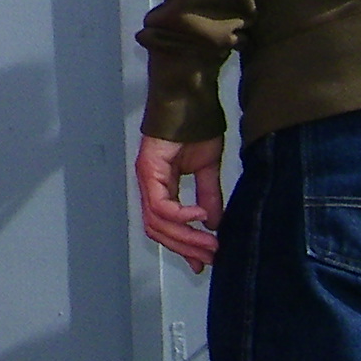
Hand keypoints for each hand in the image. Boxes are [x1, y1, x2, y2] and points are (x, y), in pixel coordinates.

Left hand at [134, 133, 224, 270]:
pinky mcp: (148, 170)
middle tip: (210, 258)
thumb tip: (214, 225)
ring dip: (186, 237)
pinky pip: (161, 204)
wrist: (191, 98)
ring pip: (158, 223)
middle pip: (159, 231)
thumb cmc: (196, 126)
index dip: (183, 247)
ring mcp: (146, 178)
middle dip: (186, 248)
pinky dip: (180, 215)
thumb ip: (209, 196)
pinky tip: (200, 217)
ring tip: (210, 243)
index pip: (165, 227)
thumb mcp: (207, 168)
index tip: (203, 262)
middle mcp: (149, 186)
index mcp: (161, 187)